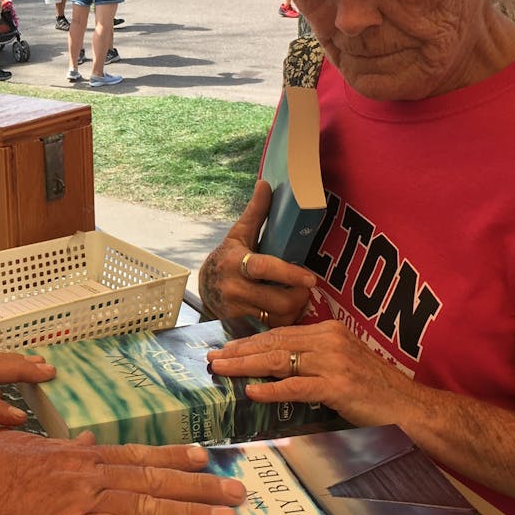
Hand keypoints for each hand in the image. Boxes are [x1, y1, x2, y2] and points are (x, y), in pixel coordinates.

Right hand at [0, 433, 243, 514]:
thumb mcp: (20, 449)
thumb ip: (54, 451)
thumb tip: (77, 444)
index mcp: (74, 456)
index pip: (135, 454)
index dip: (173, 456)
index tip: (204, 457)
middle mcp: (86, 474)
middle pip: (153, 479)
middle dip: (199, 486)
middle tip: (238, 490)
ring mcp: (81, 501)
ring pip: (149, 504)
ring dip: (193, 512)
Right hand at [198, 180, 316, 325]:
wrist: (204, 289)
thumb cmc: (228, 258)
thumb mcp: (239, 235)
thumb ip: (256, 212)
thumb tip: (266, 183)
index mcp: (235, 262)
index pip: (265, 268)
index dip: (290, 274)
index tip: (310, 278)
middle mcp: (234, 288)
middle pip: (279, 301)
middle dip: (298, 297)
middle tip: (304, 290)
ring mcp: (236, 310)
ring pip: (279, 319)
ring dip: (293, 312)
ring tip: (294, 301)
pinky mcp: (239, 326)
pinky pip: (271, 330)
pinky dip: (283, 324)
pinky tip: (283, 314)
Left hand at [206, 319, 424, 426]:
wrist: (411, 408)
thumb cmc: (375, 391)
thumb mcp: (340, 367)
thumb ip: (312, 362)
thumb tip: (275, 369)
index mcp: (328, 331)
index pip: (279, 334)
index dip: (249, 342)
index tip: (225, 349)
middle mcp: (329, 340)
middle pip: (273, 343)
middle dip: (239, 351)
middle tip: (213, 358)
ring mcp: (333, 361)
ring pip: (279, 361)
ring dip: (245, 366)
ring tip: (221, 370)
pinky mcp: (338, 385)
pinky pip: (296, 387)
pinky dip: (271, 390)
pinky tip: (252, 392)